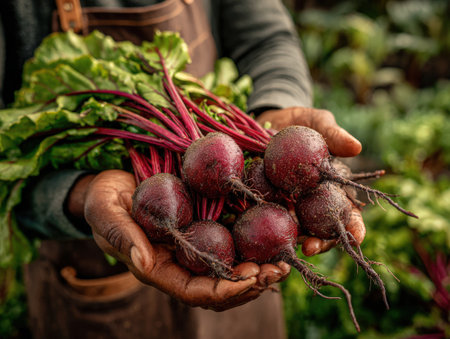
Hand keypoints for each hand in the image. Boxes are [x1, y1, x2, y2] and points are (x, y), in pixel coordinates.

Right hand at [69, 170, 289, 310]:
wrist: (112, 184)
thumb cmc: (104, 201)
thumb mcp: (106, 214)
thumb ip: (122, 236)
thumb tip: (143, 261)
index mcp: (160, 268)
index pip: (194, 291)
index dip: (223, 289)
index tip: (250, 279)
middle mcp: (182, 262)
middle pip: (221, 285)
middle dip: (252, 283)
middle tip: (279, 270)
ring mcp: (195, 245)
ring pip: (232, 267)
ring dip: (260, 266)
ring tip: (284, 259)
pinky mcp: (204, 225)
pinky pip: (231, 240)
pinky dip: (254, 242)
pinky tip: (274, 233)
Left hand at [255, 107, 365, 254]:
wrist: (266, 120)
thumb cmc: (299, 122)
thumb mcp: (317, 122)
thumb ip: (333, 134)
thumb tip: (356, 147)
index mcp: (331, 185)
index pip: (348, 210)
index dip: (355, 226)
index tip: (356, 237)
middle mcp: (311, 200)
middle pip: (322, 229)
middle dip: (321, 242)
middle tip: (311, 247)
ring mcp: (289, 203)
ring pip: (296, 230)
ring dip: (294, 242)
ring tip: (289, 247)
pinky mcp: (266, 200)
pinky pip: (268, 217)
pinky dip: (268, 228)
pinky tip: (263, 235)